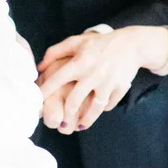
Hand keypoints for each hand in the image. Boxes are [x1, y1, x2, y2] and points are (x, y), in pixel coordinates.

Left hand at [38, 27, 167, 131]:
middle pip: (74, 100)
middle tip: (62, 124)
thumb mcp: (77, 41)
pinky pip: (109, 104)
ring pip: (93, 108)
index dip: (44, 92)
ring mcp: (107, 82)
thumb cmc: (100, 43)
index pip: (57, 79)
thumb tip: (39, 67)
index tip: (36, 103)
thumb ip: (55, 52)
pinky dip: (103, 109)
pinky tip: (97, 111)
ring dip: (86, 120)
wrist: (131, 44)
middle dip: (66, 115)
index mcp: (79, 62)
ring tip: (80, 125)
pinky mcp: (120, 88)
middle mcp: (92, 73)